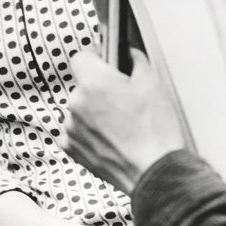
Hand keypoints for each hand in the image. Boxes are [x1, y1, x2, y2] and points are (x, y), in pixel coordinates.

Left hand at [60, 48, 184, 195]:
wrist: (152, 171)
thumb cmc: (154, 131)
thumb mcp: (153, 85)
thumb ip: (137, 61)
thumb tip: (130, 54)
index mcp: (93, 82)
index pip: (81, 57)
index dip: (95, 59)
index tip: (105, 64)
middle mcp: (76, 103)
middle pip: (82, 85)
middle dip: (99, 90)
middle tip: (123, 100)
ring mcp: (71, 127)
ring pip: (79, 109)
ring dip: (93, 112)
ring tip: (120, 125)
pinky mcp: (71, 148)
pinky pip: (76, 131)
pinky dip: (90, 133)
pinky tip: (112, 138)